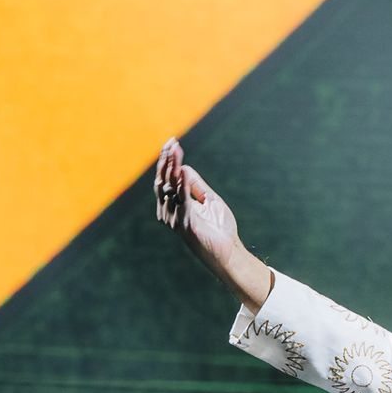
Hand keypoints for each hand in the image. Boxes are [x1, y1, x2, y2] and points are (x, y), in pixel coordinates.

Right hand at [154, 139, 271, 310]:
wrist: (228, 251)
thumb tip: (183, 166)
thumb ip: (195, 184)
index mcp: (172, 205)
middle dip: (167, 161)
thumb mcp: (208, 199)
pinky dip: (183, 186)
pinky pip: (183, 202)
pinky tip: (184, 171)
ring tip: (175, 151)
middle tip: (171, 143)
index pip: (165, 178)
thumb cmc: (218, 227)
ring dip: (172, 169)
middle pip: (163, 181)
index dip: (167, 160)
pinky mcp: (186, 226)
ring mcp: (176, 219)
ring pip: (169, 189)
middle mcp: (169, 212)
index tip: (172, 141)